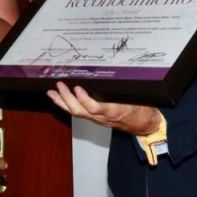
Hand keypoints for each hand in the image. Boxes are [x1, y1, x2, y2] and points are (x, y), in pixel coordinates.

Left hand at [46, 81, 161, 134]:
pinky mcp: (95, 118)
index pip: (95, 108)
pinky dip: (67, 105)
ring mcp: (97, 118)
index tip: (78, 88)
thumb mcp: (137, 97)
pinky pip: (78, 112)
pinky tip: (60, 98)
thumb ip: (126, 89)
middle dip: (67, 99)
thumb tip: (118, 73)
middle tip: (60, 85)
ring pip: (76, 113)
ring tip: (52, 92)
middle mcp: (102, 117)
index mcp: (114, 111)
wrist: (144, 124)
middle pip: (80, 111)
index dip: (84, 100)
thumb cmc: (142, 109)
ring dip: (62, 102)